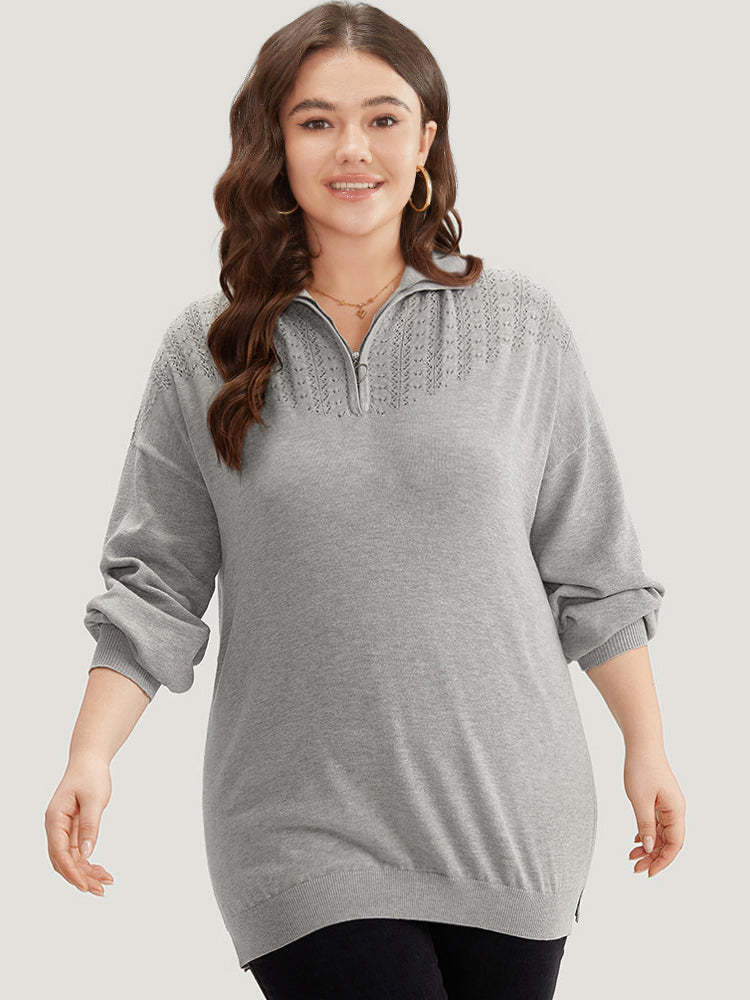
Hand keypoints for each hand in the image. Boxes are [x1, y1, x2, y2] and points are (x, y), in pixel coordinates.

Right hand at [45, 752, 114, 894]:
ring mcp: (63, 830)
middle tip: (101, 890)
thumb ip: (89, 827)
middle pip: (63, 861)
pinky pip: (77, 852)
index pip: (59, 853)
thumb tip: (86, 854)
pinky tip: (102, 871)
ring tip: (106, 883)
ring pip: (70, 859)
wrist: (90, 760)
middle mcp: (55, 827)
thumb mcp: (94, 800)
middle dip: (80, 877)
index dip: (72, 872)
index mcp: (55, 820)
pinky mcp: (72, 830)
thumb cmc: (90, 776)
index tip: (86, 886)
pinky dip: (88, 862)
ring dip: (86, 873)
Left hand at [623, 744, 685, 877]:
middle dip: (653, 857)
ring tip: (632, 857)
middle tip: (636, 868)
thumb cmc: (642, 769)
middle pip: (668, 841)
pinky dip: (646, 833)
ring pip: (661, 833)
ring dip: (648, 846)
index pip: (675, 844)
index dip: (663, 861)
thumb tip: (650, 848)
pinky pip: (656, 823)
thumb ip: (646, 825)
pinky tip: (636, 840)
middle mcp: (675, 810)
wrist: (641, 745)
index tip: (649, 872)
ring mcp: (667, 805)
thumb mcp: (640, 800)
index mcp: (676, 811)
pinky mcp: (658, 800)